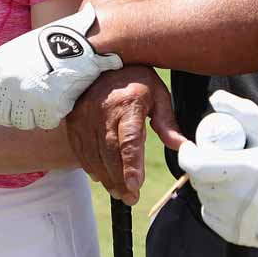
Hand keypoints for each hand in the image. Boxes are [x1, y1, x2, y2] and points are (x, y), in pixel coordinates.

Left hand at [0, 4, 121, 130]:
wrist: (80, 41)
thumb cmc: (52, 44)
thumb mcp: (18, 50)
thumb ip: (3, 73)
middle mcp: (8, 80)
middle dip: (11, 116)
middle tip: (27, 109)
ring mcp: (27, 94)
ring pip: (21, 122)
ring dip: (33, 116)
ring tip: (47, 97)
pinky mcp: (47, 106)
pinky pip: (44, 123)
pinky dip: (52, 115)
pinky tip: (60, 98)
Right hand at [65, 66, 185, 204]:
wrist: (100, 59)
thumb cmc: (134, 79)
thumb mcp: (157, 94)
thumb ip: (167, 123)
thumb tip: (183, 147)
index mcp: (128, 103)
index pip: (130, 138)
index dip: (131, 163)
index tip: (136, 184)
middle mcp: (104, 112)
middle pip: (111, 153)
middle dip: (121, 179)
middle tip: (131, 198)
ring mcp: (86, 118)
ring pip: (95, 156)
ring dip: (107, 178)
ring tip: (120, 193)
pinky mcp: (74, 123)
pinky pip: (82, 152)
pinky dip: (92, 168)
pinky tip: (103, 178)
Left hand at [177, 90, 257, 248]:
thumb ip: (242, 112)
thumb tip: (216, 99)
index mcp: (245, 170)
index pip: (195, 163)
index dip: (188, 153)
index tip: (192, 146)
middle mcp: (238, 198)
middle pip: (198, 179)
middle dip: (200, 166)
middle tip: (213, 158)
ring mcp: (235, 220)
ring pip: (204, 196)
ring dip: (208, 185)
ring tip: (227, 176)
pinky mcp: (235, 235)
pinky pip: (211, 214)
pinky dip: (215, 204)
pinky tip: (231, 196)